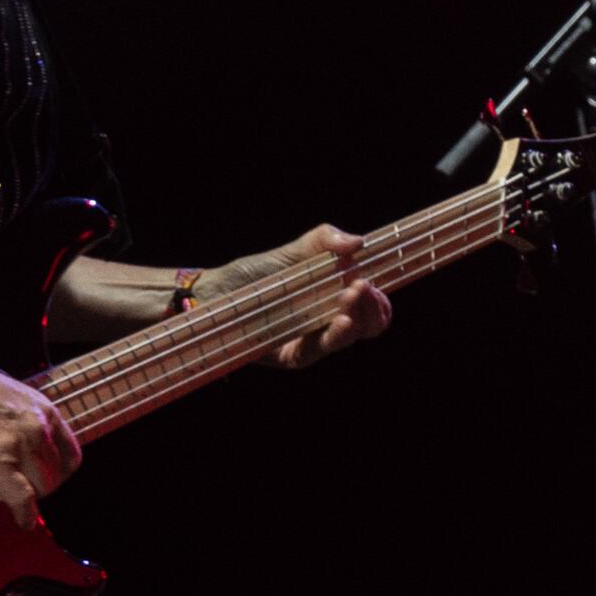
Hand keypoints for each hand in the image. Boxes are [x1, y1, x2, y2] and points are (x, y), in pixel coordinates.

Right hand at [0, 345, 79, 518]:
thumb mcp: (10, 398)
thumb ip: (23, 423)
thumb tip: (20, 448)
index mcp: (45, 411)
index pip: (70, 455)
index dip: (56, 474)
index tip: (40, 480)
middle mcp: (39, 428)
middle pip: (58, 476)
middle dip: (38, 489)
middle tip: (10, 487)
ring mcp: (20, 445)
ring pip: (43, 489)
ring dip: (25, 499)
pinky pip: (21, 498)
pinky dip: (24, 515)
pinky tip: (21, 522)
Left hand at [196, 225, 392, 370]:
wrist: (214, 294)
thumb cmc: (254, 273)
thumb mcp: (291, 251)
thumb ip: (323, 241)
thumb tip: (357, 241)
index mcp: (336, 296)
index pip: (374, 303)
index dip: (381, 296)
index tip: (376, 279)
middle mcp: (329, 320)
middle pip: (370, 324)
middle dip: (375, 307)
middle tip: (363, 287)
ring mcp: (312, 339)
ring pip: (350, 337)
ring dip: (358, 317)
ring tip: (350, 298)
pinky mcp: (293, 355)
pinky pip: (320, 351)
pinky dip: (336, 336)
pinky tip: (341, 321)